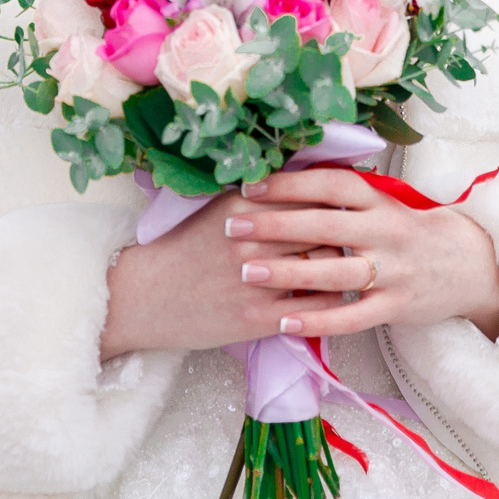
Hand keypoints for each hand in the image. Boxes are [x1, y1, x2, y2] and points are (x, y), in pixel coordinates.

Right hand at [100, 192, 349, 357]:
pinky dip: (330, 302)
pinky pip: (315, 308)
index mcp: (243, 205)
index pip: (310, 194)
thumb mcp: (217, 208)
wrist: (144, 296)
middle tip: (353, 238)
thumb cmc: (183, 249)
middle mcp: (252, 238)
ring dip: (341, 267)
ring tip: (347, 266)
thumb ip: (259, 195)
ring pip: (325, 267)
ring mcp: (256, 280)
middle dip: (342, 233)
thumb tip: (309, 181)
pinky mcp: (257, 317)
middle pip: (324, 228)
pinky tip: (330, 297)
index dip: (332, 201)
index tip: (345, 207)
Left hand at [218, 166, 498, 341]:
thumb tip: (285, 176)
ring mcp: (393, 271)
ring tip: (247, 273)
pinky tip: (284, 322)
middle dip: (276, 226)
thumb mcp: (383, 204)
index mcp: (380, 201)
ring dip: (289, 273)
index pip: (330, 186)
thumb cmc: (408, 231)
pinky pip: (353, 316)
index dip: (290, 184)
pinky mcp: (397, 306)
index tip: (249, 186)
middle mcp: (386, 232)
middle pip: (326, 226)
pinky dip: (318, 319)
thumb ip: (342, 197)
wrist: (469, 265)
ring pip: (336, 272)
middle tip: (233, 226)